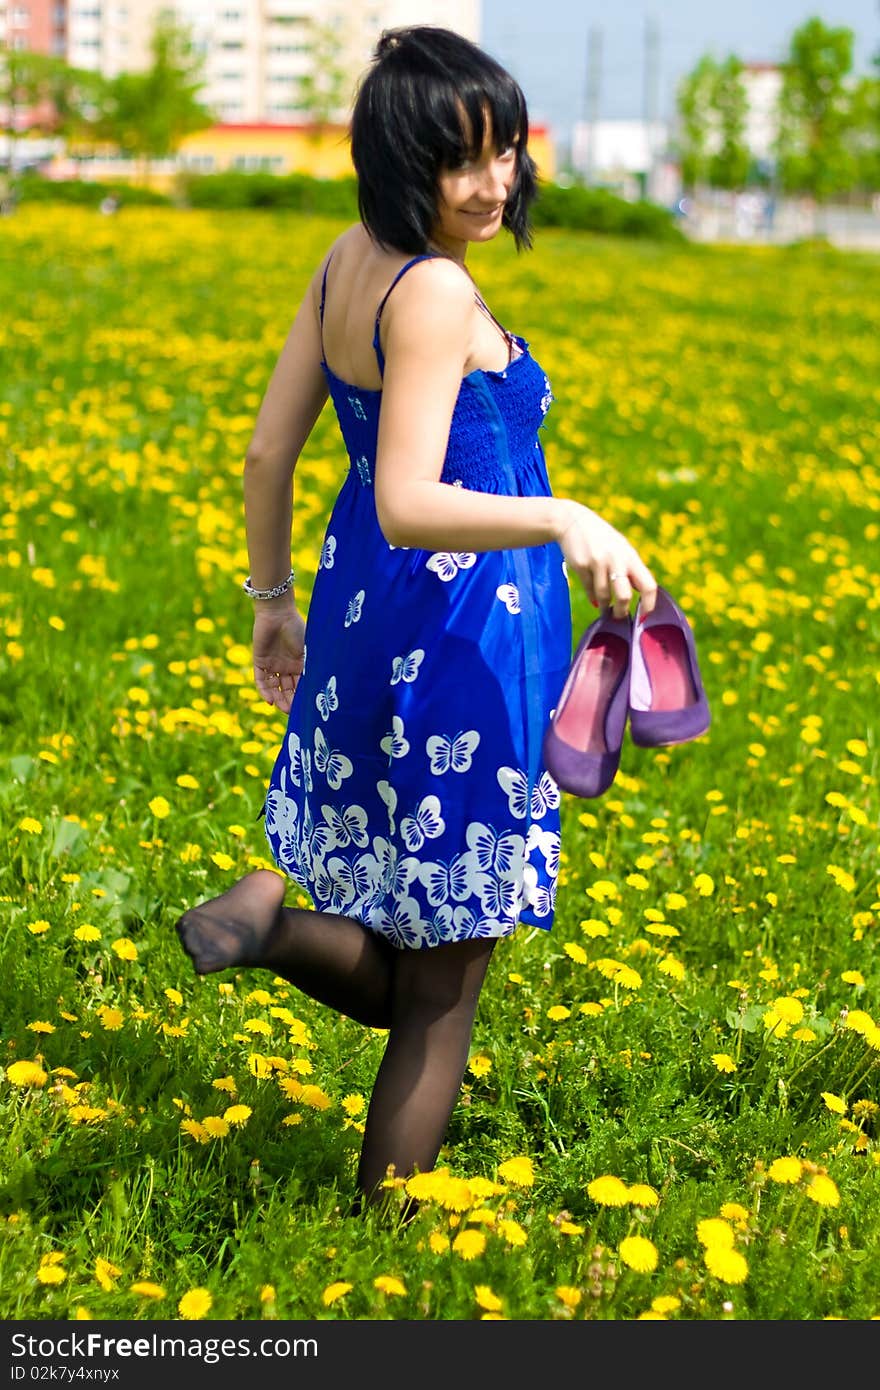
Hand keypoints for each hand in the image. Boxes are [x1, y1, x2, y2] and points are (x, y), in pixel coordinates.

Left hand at [252, 602, 305, 712]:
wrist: (277, 613)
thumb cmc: (296, 628)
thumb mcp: (307, 650)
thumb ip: (311, 666)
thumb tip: (321, 686)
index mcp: (299, 663)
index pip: (300, 685)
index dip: (301, 696)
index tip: (305, 707)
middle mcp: (285, 666)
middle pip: (287, 689)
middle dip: (289, 700)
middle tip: (292, 711)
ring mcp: (272, 664)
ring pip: (274, 687)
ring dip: (277, 698)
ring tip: (280, 707)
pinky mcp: (259, 661)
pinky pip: (261, 679)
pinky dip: (264, 690)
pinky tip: (269, 700)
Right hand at [554, 500, 656, 618]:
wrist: (573, 522)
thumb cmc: (602, 539)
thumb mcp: (621, 549)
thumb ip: (631, 570)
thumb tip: (640, 597)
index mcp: (631, 557)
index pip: (648, 585)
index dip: (649, 604)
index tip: (644, 616)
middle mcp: (617, 560)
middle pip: (624, 596)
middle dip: (621, 611)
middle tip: (619, 617)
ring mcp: (598, 563)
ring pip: (604, 596)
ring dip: (605, 607)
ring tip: (605, 611)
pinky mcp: (581, 566)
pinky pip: (589, 589)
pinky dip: (593, 597)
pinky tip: (595, 601)